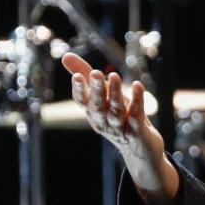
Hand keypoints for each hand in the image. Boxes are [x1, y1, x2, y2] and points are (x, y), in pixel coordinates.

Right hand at [61, 53, 178, 204]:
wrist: (139, 149)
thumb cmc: (117, 116)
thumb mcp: (102, 96)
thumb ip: (85, 75)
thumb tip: (66, 56)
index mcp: (92, 112)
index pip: (82, 101)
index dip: (79, 90)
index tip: (78, 77)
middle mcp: (103, 121)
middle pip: (98, 106)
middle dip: (97, 90)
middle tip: (97, 73)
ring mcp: (120, 128)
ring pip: (116, 110)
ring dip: (115, 93)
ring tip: (115, 76)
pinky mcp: (137, 132)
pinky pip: (136, 115)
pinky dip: (137, 101)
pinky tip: (138, 86)